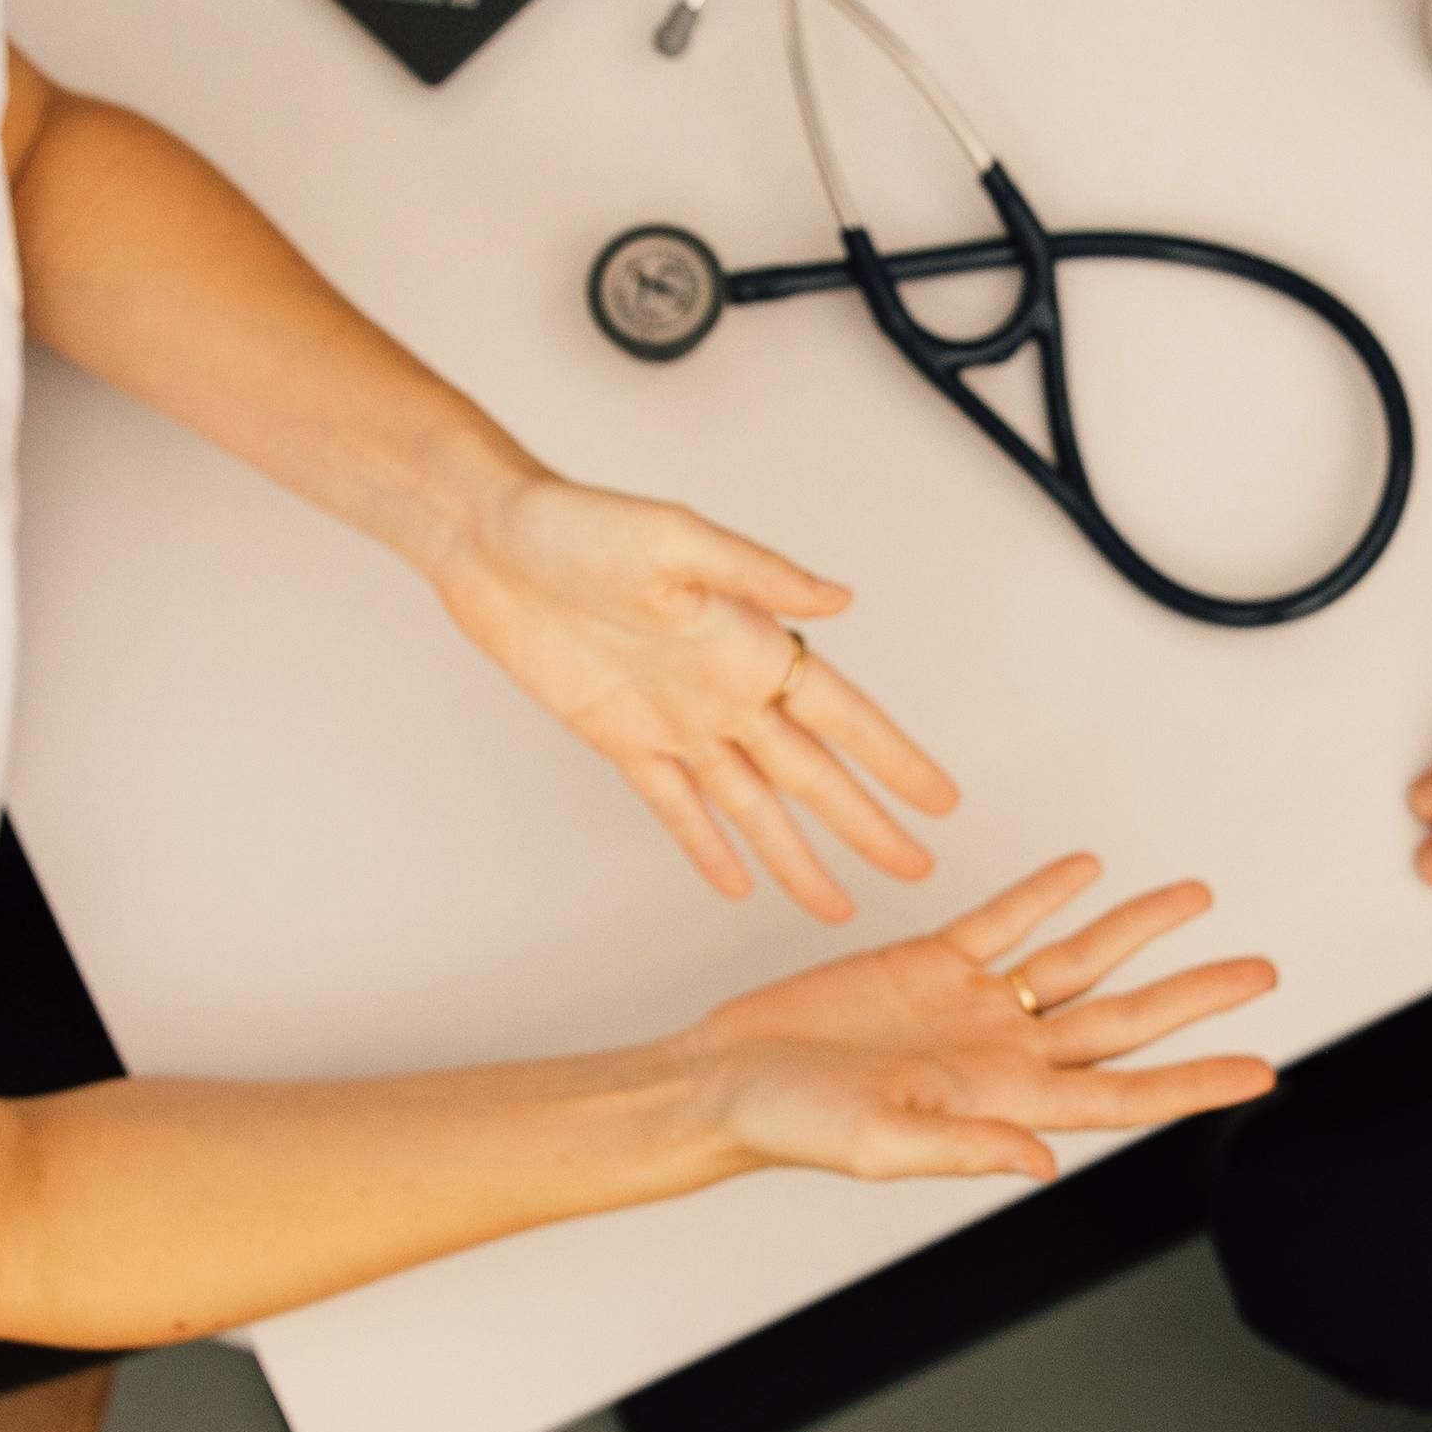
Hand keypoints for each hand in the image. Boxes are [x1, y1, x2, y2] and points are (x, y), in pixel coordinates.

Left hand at [434, 474, 962, 919]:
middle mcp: (724, 690)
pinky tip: (738, 883)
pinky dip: (707, 848)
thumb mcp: (675, 541)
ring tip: (836, 907)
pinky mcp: (622, 739)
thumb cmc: (579, 524)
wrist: (492, 544)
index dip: (893, 760)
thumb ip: (759, 574)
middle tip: (917, 869)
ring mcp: (676, 722)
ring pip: (752, 807)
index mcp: (748, 643)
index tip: (940, 799)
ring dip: (796, 856)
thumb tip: (838, 600)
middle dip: (866, 824)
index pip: (842, 716)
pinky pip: (675, 807)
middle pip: (811, 774)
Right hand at [666, 856, 1280, 1186]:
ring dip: (1135, 930)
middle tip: (1262, 972)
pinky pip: (1005, 921)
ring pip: (1076, 961)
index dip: (1195, 1081)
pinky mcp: (930, 962)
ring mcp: (972, 1006)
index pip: (1124, 1093)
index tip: (1261, 1072)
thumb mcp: (879, 1146)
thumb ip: (964, 1146)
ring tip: (1194, 897)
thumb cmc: (793, 1126)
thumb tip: (1043, 1158)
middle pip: (1122, 1019)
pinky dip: (1047, 894)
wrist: (725, 1078)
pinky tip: (1087, 871)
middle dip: (1196, 995)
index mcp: (1005, 1102)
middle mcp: (1003, 1054)